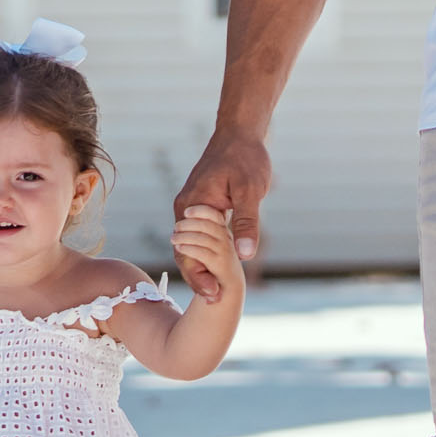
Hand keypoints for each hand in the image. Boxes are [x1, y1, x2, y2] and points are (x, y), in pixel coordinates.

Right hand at [174, 127, 269, 302]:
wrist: (239, 134)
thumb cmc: (245, 159)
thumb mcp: (250, 191)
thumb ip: (247, 222)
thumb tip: (245, 255)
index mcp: (193, 206)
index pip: (188, 250)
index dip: (199, 276)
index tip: (214, 296)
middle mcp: (185, 209)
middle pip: (185, 251)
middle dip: (198, 277)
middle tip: (215, 301)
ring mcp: (191, 208)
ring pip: (191, 244)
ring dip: (202, 266)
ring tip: (217, 291)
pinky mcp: (201, 206)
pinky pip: (199, 234)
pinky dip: (206, 251)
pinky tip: (219, 267)